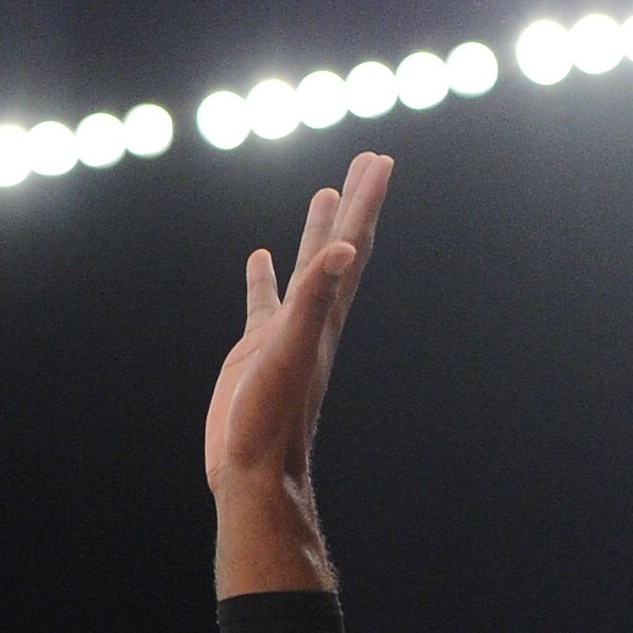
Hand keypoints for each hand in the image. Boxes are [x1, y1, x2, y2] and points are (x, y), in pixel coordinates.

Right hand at [203, 153, 391, 502]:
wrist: (253, 472)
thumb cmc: (271, 419)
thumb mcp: (290, 351)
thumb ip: (312, 299)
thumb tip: (340, 250)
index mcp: (326, 314)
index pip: (351, 245)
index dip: (365, 202)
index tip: (379, 160)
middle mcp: (313, 317)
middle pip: (339, 247)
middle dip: (353, 204)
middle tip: (367, 160)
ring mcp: (285, 332)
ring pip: (307, 269)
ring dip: (316, 231)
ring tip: (323, 194)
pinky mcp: (256, 349)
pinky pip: (265, 301)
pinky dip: (266, 277)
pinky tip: (261, 259)